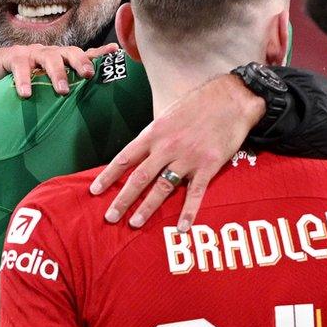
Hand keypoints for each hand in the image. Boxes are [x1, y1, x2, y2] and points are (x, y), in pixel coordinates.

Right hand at [0, 43, 118, 96]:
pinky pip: (20, 67)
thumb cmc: (22, 76)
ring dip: (57, 73)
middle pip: (69, 52)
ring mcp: (31, 53)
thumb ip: (61, 85)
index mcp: (59, 58)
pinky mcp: (12, 57)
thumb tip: (85, 102)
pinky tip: (27, 94)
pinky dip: (24, 80)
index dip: (99, 53)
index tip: (116, 52)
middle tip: (87, 75)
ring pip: (48, 58)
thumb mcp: (44, 81)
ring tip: (62, 91)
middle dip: (80, 62)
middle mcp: (48, 53)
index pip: (82, 53)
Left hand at [90, 73, 265, 231]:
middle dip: (123, 199)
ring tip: (134, 223)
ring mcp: (188, 158)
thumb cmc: (199, 103)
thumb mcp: (168, 113)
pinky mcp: (208, 166)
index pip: (125, 158)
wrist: (231, 98)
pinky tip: (181, 228)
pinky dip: (188, 212)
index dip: (108, 176)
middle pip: (139, 177)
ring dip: (147, 208)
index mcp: (154, 133)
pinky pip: (195, 193)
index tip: (94, 191)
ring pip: (162, 188)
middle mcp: (167, 147)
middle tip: (110, 217)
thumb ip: (155, 134)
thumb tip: (143, 149)